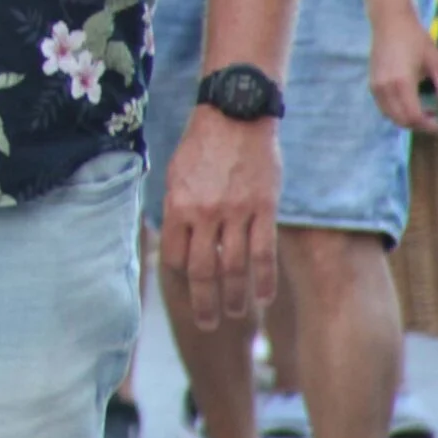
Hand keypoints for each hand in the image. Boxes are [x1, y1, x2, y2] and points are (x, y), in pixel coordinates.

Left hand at [158, 108, 280, 330]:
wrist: (236, 113)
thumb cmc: (202, 144)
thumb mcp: (175, 174)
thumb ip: (175, 210)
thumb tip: (173, 244)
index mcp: (177, 205)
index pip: (175, 257)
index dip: (180, 280)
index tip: (185, 294)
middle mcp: (204, 213)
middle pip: (204, 271)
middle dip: (203, 303)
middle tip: (206, 324)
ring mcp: (236, 212)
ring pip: (235, 268)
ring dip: (235, 298)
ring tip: (234, 316)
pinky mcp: (264, 208)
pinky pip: (264, 253)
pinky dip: (264, 280)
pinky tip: (264, 298)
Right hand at [368, 16, 437, 133]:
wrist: (390, 23)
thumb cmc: (416, 39)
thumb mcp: (436, 62)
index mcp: (402, 83)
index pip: (414, 116)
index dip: (429, 126)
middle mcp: (385, 89)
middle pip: (401, 120)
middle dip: (419, 126)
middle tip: (435, 120)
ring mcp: (376, 87)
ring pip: (390, 116)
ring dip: (407, 120)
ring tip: (423, 112)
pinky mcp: (372, 84)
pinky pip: (384, 107)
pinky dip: (397, 112)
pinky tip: (409, 103)